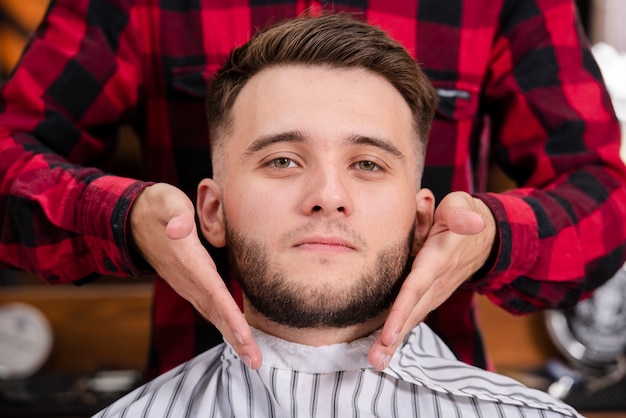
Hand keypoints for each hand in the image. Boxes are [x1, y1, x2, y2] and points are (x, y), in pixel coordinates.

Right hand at [129, 183, 261, 367]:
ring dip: (232, 337)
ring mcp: (188, 285)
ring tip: (251, 356)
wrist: (133, 219)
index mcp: (189, 261)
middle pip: (216, 313)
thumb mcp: (165, 201)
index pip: (213, 293)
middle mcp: (188, 279)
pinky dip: (225, 324)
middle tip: (255, 362)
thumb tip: (179, 228)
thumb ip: (174, 213)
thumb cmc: (157, 207)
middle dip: (236, 338)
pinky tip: (237, 336)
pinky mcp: (190, 284)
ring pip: (214, 315)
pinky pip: (210, 308)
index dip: (229, 316)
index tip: (244, 337)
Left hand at [368, 191, 495, 369]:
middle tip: (376, 361)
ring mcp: (435, 291)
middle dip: (394, 338)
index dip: (402, 311)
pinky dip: (400, 333)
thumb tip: (470, 220)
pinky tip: (386, 349)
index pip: (416, 288)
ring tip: (377, 362)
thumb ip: (462, 214)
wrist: (485, 236)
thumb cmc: (464, 215)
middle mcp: (436, 282)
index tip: (389, 335)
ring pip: (413, 318)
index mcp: (437, 261)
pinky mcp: (432, 295)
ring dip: (396, 341)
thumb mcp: (463, 207)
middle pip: (412, 312)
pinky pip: (414, 315)